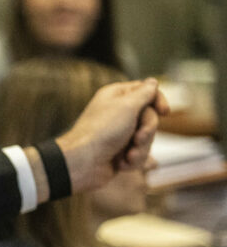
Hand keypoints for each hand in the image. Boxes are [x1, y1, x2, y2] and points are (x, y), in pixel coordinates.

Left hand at [56, 77, 168, 192]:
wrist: (82, 163)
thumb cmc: (102, 131)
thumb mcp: (127, 105)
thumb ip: (144, 93)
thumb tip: (152, 82)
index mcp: (117, 96)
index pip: (147, 92)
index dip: (158, 101)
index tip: (164, 112)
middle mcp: (118, 114)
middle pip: (150, 118)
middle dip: (147, 131)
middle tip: (137, 138)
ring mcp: (119, 134)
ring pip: (146, 139)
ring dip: (140, 149)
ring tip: (127, 156)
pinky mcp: (120, 153)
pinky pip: (139, 155)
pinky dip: (132, 161)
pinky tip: (120, 164)